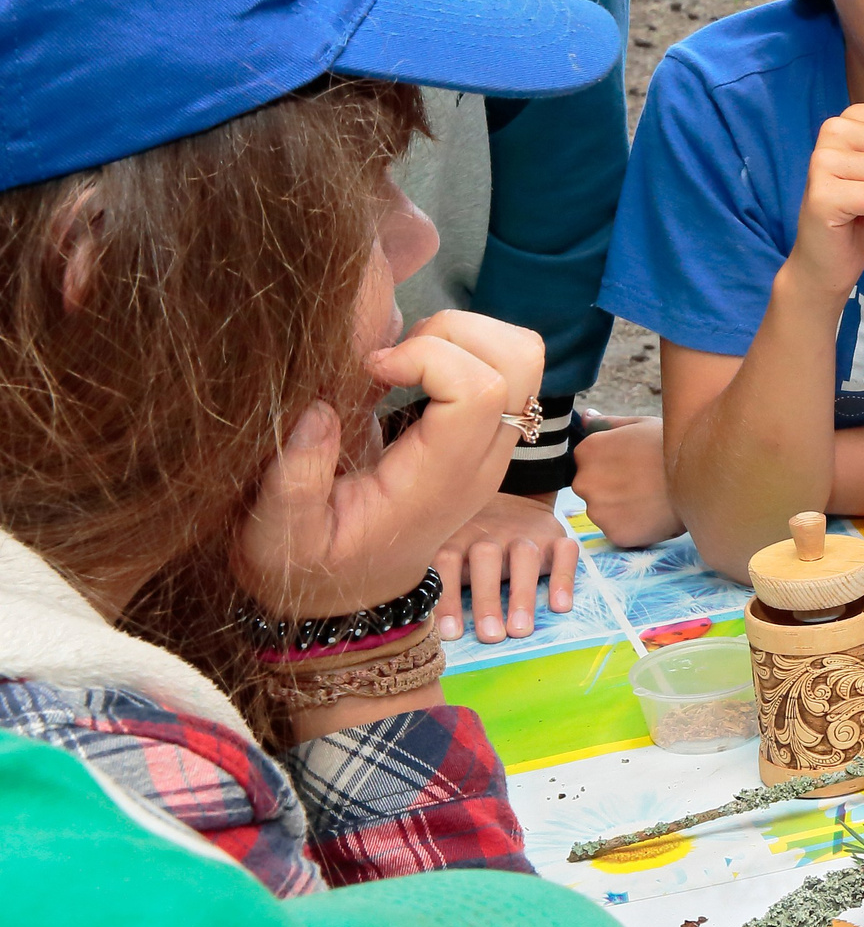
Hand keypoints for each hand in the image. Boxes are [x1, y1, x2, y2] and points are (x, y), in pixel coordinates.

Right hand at [235, 311, 542, 620]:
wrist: (353, 592)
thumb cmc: (312, 565)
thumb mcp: (277, 537)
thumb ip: (293, 483)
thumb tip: (320, 411)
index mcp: (441, 480)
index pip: (482, 391)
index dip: (429, 357)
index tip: (372, 368)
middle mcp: (483, 459)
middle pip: (519, 361)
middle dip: (453, 334)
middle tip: (392, 356)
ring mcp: (493, 445)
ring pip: (523, 356)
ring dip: (464, 335)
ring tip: (402, 359)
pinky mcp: (487, 434)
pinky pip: (506, 367)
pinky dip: (465, 347)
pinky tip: (411, 368)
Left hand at [433, 491, 580, 641]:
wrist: (515, 498)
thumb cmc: (473, 542)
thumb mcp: (450, 547)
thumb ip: (438, 575)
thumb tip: (421, 626)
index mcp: (458, 536)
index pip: (447, 562)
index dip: (448, 598)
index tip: (452, 634)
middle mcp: (490, 532)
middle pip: (486, 559)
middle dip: (487, 599)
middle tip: (490, 636)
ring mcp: (525, 532)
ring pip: (525, 556)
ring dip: (522, 594)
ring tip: (520, 630)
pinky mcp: (555, 535)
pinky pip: (564, 552)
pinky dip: (563, 578)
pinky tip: (560, 606)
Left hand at [573, 414, 680, 547]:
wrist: (700, 478)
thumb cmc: (671, 445)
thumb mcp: (640, 425)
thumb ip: (608, 423)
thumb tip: (586, 417)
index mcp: (588, 451)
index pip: (586, 460)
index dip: (610, 462)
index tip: (631, 463)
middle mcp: (585, 482)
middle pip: (591, 487)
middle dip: (610, 486)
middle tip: (641, 483)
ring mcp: (598, 511)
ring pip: (603, 511)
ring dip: (620, 508)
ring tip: (649, 499)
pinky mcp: (615, 534)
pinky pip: (618, 530)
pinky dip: (632, 526)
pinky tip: (652, 514)